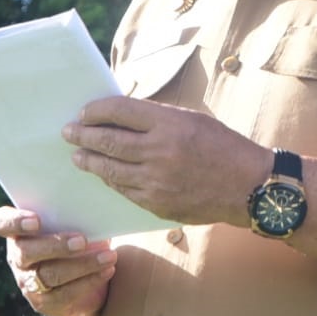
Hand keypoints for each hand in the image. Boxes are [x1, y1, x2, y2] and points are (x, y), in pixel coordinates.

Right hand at [0, 207, 114, 315]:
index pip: (1, 223)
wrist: (87, 281)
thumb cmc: (79, 238)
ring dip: (82, 265)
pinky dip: (89, 281)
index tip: (37, 220)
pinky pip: (65, 294)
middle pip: (26, 251)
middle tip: (83, 241)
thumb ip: (75, 214)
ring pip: (49, 274)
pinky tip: (107, 270)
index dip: (14, 222)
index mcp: (18, 230)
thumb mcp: (74, 223)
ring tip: (108, 256)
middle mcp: (18, 256)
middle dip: (55, 245)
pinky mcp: (43, 303)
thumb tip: (97, 206)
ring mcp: (28, 282)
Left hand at [63, 96, 268, 225]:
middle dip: (83, 136)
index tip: (84, 112)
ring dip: (90, 162)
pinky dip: (111, 180)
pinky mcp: (157, 204)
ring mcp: (157, 181)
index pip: (119, 111)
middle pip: (108, 141)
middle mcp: (159, 151)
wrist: (249, 186)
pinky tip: (104, 175)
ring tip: (78, 157)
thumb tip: (121, 117)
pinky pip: (125, 191)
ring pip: (110, 169)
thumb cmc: (222, 146)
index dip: (96, 111)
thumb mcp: (192, 119)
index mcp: (169, 123)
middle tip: (68, 133)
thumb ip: (157, 118)